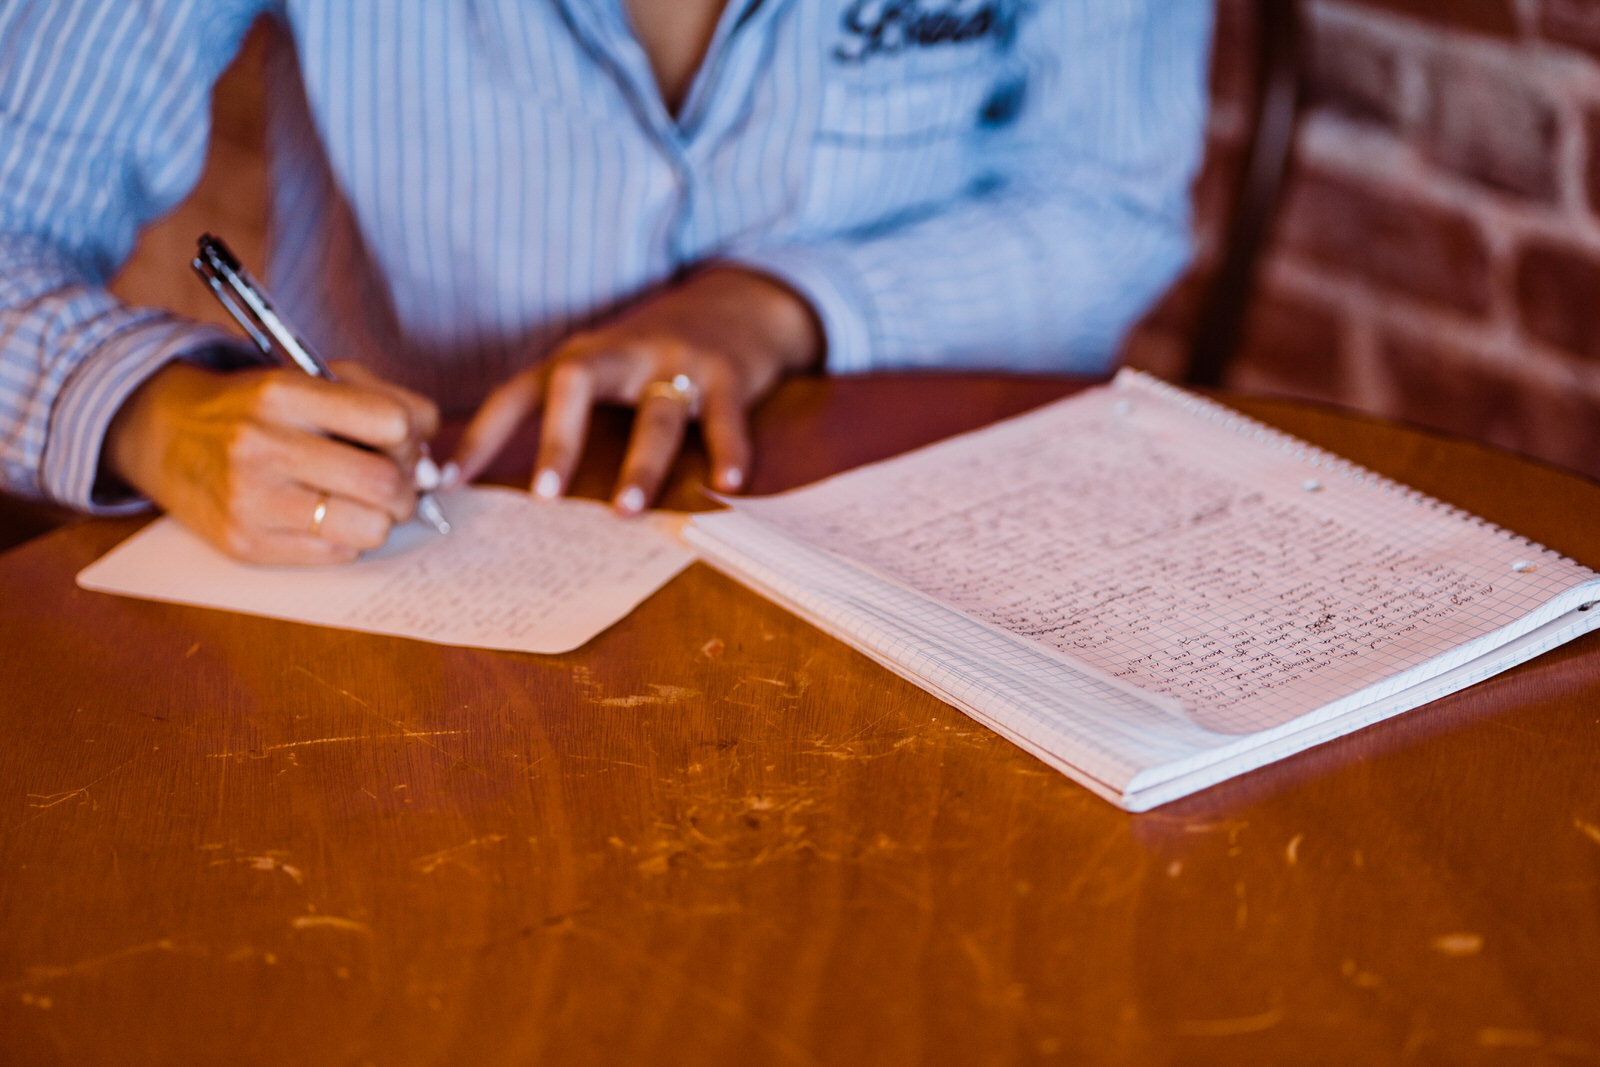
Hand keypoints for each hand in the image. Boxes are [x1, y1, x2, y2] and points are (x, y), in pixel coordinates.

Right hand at [104, 360, 438, 563]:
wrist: (165, 434)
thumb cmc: (256, 407)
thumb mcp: (311, 378)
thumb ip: (381, 401)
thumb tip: (431, 458)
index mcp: (284, 393)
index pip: (391, 422)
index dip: (411, 436)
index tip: (400, 441)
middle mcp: (263, 446)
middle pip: (385, 483)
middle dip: (404, 487)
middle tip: (392, 482)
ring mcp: (250, 501)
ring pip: (370, 529)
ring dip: (381, 520)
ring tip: (361, 503)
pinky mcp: (245, 545)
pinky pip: (337, 557)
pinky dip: (346, 540)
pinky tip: (323, 517)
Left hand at [450, 266, 822, 512]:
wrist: (738, 304)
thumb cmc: (655, 356)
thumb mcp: (603, 371)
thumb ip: (567, 414)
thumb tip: (519, 488)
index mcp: (580, 360)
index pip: (517, 394)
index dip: (481, 435)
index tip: (448, 481)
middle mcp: (621, 355)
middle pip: (576, 386)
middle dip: (558, 441)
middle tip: (544, 497)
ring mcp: (676, 362)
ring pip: (655, 415)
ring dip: (640, 466)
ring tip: (626, 512)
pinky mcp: (728, 374)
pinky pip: (724, 418)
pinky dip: (728, 452)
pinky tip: (726, 485)